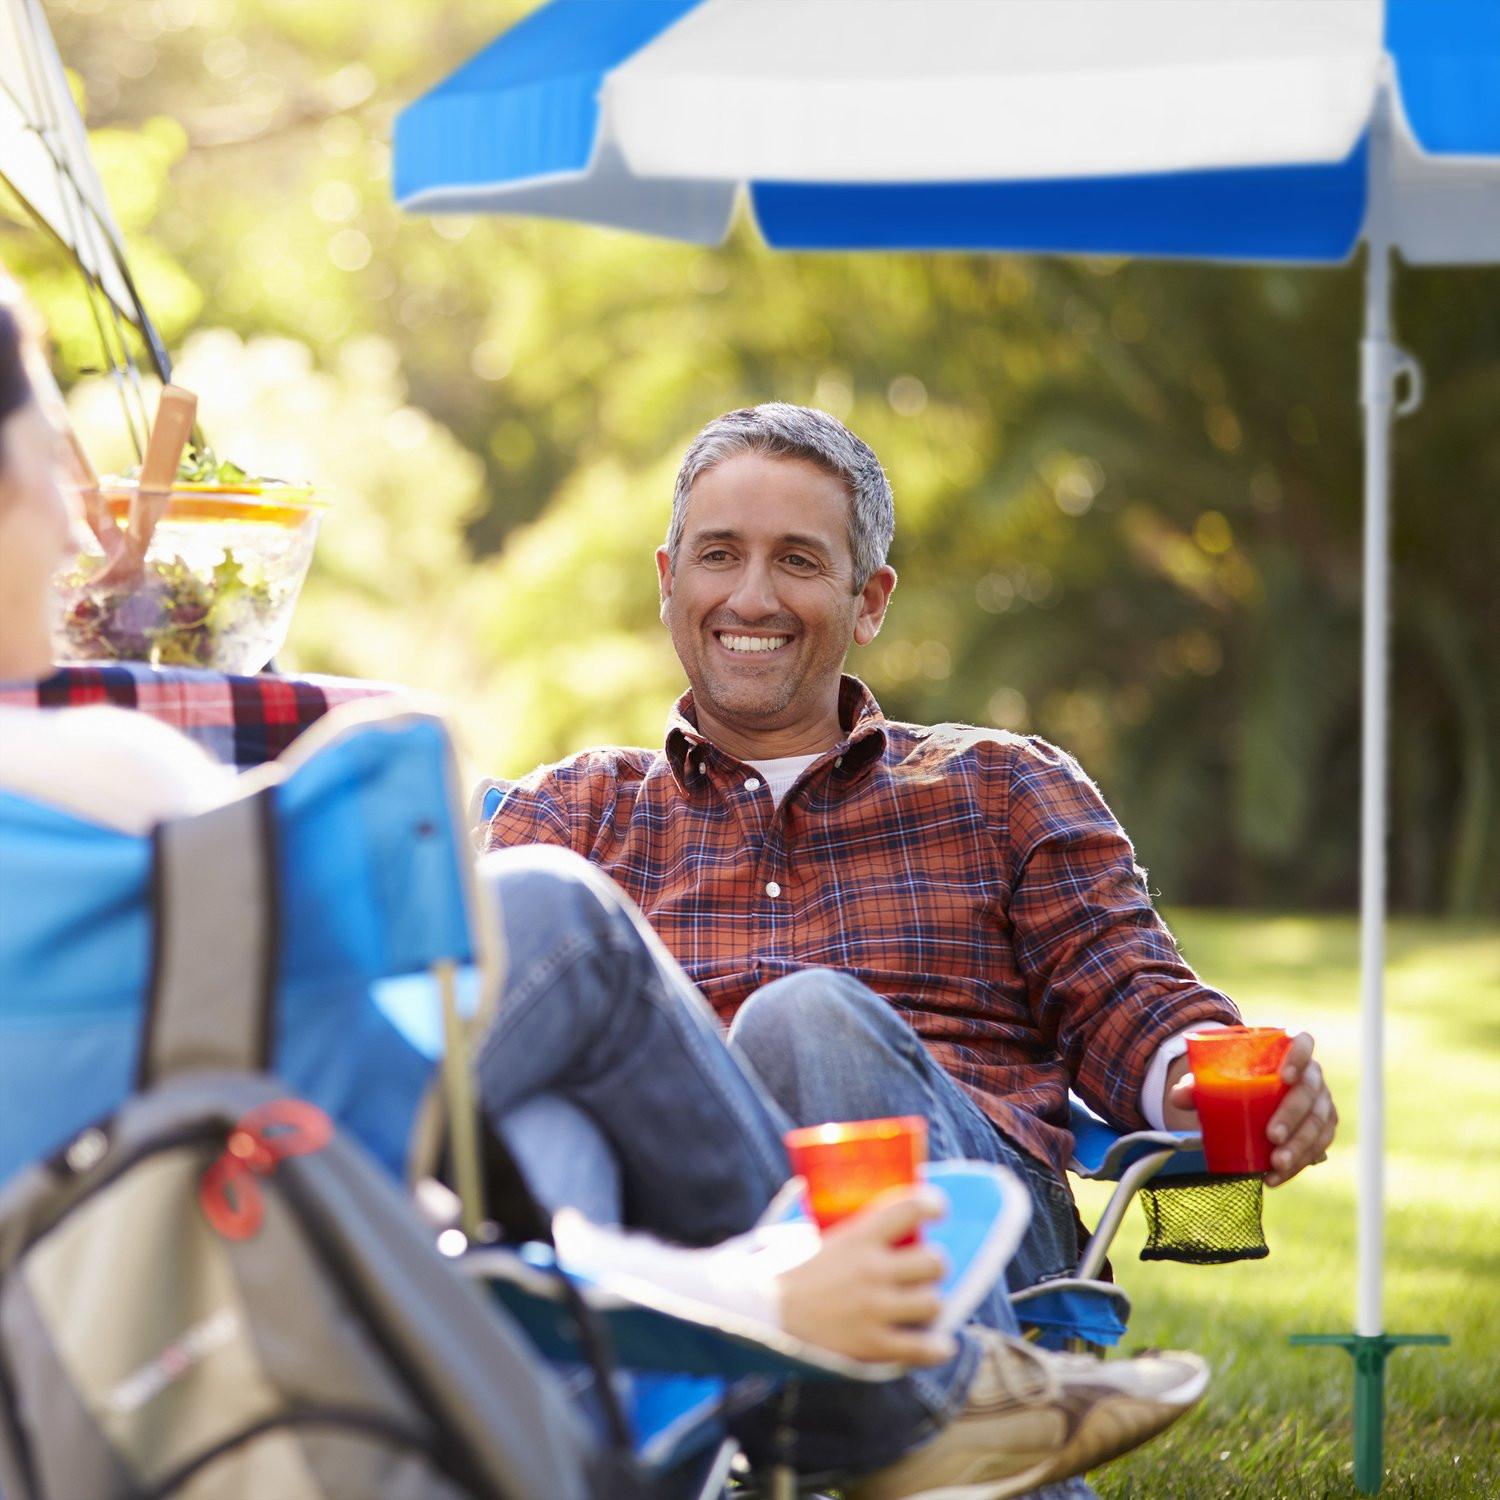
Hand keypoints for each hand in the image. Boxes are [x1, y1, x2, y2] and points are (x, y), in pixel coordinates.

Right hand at [776, 1185, 955, 1365]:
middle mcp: (872, 1270)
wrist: (759, 1316)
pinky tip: (939, 1343)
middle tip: (921, 1270)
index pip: (910, 1208)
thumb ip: (830, 1223)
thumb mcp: (807, 1235)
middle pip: (935, 1261)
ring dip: (929, 1304)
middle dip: (932, 1264)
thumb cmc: (780, 1272)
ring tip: (918, 1305)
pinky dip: (937, 1347)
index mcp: (857, 1236)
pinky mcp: (873, 1346)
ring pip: (934, 1302)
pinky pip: (924, 1348)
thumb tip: (826, 1195)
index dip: (932, 1204)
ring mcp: (875, 1309)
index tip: (937, 1210)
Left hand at [1164, 1031, 1337, 1186]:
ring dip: (1300, 1147)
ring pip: (1318, 1123)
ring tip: (1276, 1164)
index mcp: (1288, 1049)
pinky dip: (1298, 1164)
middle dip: (1293, 1116)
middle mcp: (1311, 1074)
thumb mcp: (1216, 1077)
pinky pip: (1318, 1146)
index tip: (1284, 1077)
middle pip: (1310, 1091)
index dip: (1299, 1057)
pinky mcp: (1323, 1127)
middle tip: (1272, 1136)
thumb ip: (1196, 1085)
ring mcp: (1321, 1101)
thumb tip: (1179, 1096)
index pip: (1303, 1042)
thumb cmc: (1235, 1079)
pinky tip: (1276, 1177)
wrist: (1253, 1096)